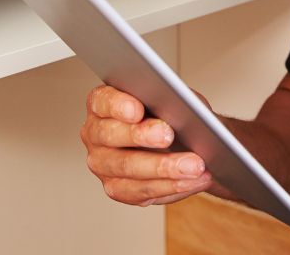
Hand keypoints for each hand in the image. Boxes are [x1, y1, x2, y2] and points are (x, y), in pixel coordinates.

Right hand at [80, 84, 214, 205]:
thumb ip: (169, 98)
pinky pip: (141, 192)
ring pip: (128, 168)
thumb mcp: (173, 97)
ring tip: (193, 166)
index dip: (118, 105)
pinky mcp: (117, 189)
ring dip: (164, 168)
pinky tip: (193, 180)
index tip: (137, 110)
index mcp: (102, 103)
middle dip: (141, 136)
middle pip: (111, 136)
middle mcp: (95, 133)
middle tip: (168, 135)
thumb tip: (179, 107)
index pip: (102, 101)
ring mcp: (103, 164)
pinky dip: (171, 186)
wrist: (182, 140)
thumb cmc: (171, 112)